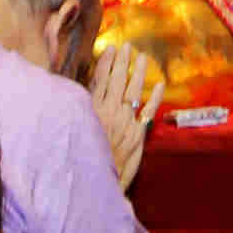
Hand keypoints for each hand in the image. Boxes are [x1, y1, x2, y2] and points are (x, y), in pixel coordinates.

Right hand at [88, 36, 163, 189]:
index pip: (99, 80)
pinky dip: (156, 98)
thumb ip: (75, 113)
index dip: (106, 63)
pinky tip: (160, 84)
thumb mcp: (72, 133)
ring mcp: (125, 123)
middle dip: (122, 62)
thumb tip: (73, 98)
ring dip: (138, 73)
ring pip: (133, 91)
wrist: (96, 185)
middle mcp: (109, 113)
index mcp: (91, 111)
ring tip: (142, 58)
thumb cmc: (80, 160)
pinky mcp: (138, 135)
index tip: (111, 49)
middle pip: (117, 81)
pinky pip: (149, 112)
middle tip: (127, 47)